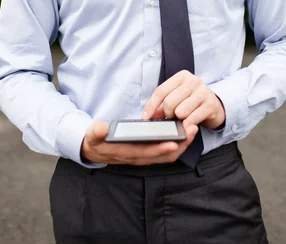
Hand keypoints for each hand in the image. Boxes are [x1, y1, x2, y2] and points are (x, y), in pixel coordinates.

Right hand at [80, 121, 197, 164]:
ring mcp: (144, 157)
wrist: (94, 150)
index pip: (146, 153)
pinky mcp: (147, 153)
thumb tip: (102, 128)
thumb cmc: (95, 141)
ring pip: (167, 155)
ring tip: (192, 130)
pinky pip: (165, 152)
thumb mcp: (93, 136)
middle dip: (179, 145)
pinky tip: (183, 134)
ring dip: (181, 145)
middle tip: (192, 130)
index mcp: (126, 153)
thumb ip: (96, 132)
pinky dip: (176, 144)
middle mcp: (138, 158)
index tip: (173, 143)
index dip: (160, 149)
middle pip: (163, 155)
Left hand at [142, 70, 225, 129]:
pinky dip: (187, 125)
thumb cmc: (192, 102)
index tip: (146, 118)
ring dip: (179, 120)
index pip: (161, 91)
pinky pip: (192, 119)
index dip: (151, 106)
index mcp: (182, 76)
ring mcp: (203, 92)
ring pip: (180, 111)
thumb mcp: (177, 98)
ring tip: (183, 118)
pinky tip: (189, 124)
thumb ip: (162, 105)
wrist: (215, 106)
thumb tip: (147, 116)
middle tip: (171, 117)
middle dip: (167, 114)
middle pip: (169, 102)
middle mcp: (193, 81)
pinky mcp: (210, 105)